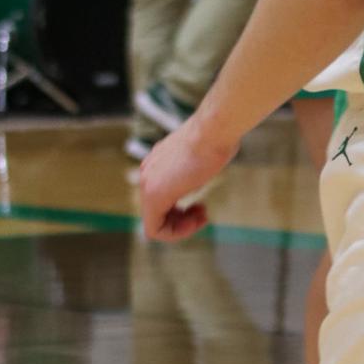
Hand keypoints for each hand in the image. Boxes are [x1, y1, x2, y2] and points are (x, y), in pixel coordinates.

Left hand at [137, 114, 238, 242]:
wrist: (214, 130)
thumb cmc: (216, 139)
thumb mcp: (203, 155)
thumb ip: (195, 166)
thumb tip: (212, 158)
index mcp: (156, 165)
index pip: (160, 200)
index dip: (181, 211)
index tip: (201, 207)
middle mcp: (147, 175)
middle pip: (157, 213)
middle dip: (182, 219)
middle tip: (203, 213)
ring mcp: (148, 184)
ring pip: (155, 224)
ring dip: (181, 227)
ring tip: (201, 218)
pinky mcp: (154, 194)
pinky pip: (154, 229)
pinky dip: (176, 233)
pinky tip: (195, 222)